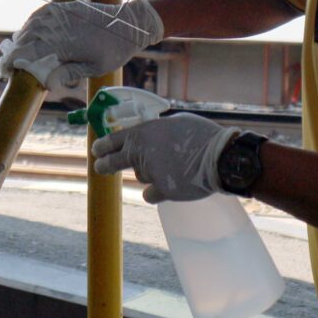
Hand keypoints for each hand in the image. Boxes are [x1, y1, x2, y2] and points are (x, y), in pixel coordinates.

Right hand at [0, 0, 163, 87]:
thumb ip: (68, 73)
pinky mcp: (68, 7)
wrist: (131, 23)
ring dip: (20, 37)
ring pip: (32, 24)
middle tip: (5, 65)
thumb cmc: (115, 50)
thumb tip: (45, 83)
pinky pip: (43, 13)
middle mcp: (61, 26)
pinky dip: (31, 23)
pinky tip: (27, 32)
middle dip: (14, 52)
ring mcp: (63, 14)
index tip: (5, 71)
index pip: (31, 52)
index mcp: (65, 43)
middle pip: (27, 38)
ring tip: (13, 51)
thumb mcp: (93, 68)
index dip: (15, 62)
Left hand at [92, 112, 239, 203]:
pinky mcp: (162, 190)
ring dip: (150, 173)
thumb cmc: (201, 135)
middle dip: (104, 165)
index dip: (102, 146)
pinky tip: (172, 183)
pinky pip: (151, 194)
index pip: (112, 139)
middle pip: (112, 162)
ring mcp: (151, 172)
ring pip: (141, 176)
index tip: (97, 150)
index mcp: (143, 132)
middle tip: (101, 167)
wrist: (220, 157)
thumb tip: (149, 136)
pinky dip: (158, 192)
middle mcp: (141, 152)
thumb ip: (156, 130)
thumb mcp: (174, 122)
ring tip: (172, 166)